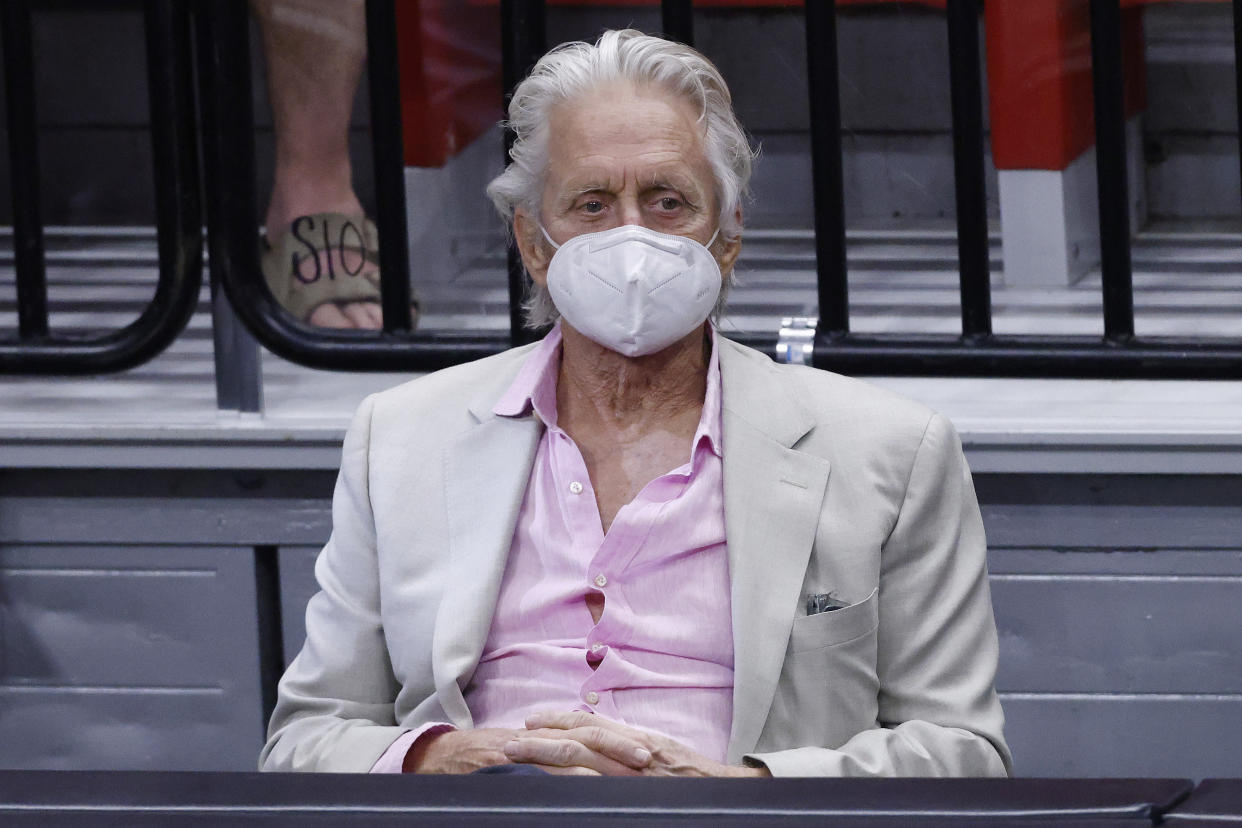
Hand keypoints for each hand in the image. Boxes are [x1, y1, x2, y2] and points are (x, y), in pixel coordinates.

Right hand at [407, 726, 650, 775]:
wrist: (445, 757)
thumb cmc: (486, 756)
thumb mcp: (524, 748)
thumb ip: (553, 752)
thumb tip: (587, 764)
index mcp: (548, 732)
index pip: (590, 731)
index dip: (618, 739)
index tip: (646, 749)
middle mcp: (541, 736)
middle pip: (587, 737)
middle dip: (618, 748)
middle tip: (648, 760)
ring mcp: (525, 752)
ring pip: (569, 755)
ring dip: (600, 764)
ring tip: (626, 775)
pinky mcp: (510, 767)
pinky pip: (540, 773)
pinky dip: (563, 780)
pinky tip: (583, 788)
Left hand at [504, 711, 769, 777]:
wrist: (726, 793)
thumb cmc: (695, 776)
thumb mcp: (661, 753)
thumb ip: (631, 747)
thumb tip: (604, 745)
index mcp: (637, 739)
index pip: (590, 724)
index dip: (559, 720)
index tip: (532, 720)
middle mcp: (632, 751)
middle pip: (579, 738)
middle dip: (542, 737)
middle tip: (510, 738)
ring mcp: (632, 774)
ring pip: (581, 758)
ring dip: (545, 755)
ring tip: (516, 755)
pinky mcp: (635, 792)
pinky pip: (595, 786)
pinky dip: (571, 781)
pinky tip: (548, 784)